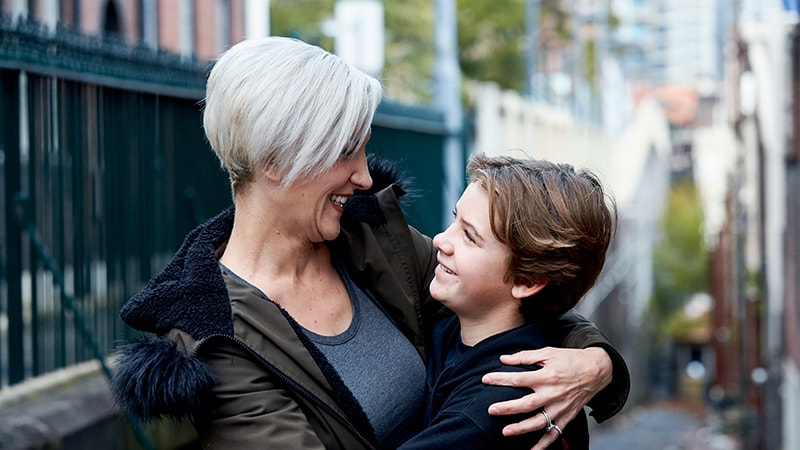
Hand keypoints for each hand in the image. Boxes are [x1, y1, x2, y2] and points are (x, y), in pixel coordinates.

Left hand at [481, 347, 612, 449]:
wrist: (597, 370)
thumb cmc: (571, 359)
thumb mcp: (549, 352)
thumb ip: (526, 356)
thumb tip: (504, 359)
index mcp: (547, 376)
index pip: (519, 379)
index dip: (501, 379)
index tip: (485, 379)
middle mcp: (553, 394)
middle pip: (527, 404)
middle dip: (507, 408)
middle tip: (491, 410)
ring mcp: (560, 408)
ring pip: (539, 422)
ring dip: (521, 428)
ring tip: (505, 432)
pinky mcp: (567, 417)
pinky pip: (554, 434)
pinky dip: (544, 444)